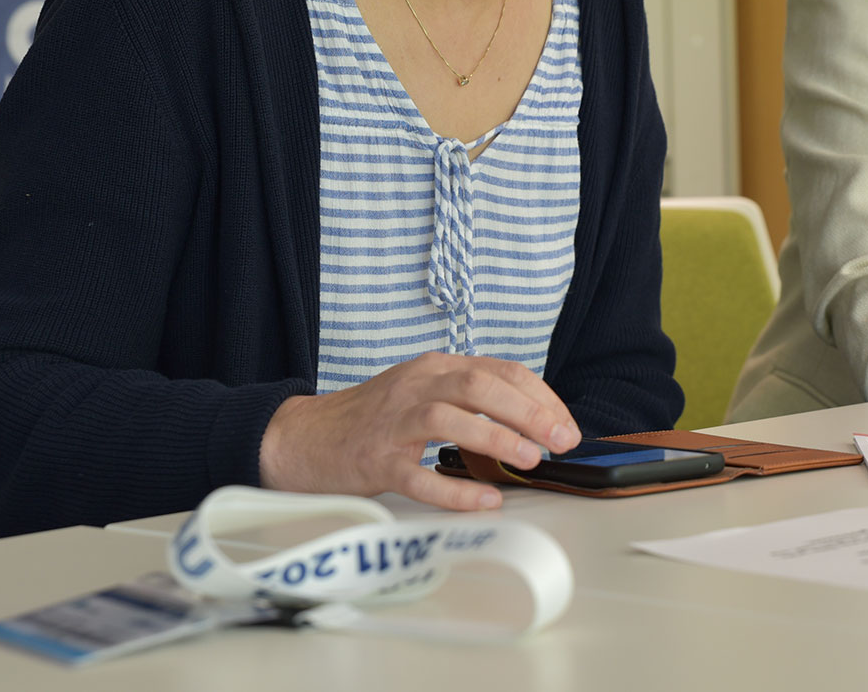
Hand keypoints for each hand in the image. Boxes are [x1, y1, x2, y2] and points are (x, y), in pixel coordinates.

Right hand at [258, 351, 581, 510]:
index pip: (501, 371)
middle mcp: (417, 386)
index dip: (541, 397)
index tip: (565, 425)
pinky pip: (418, 476)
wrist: (302, 437)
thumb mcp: (424, 391)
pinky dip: (455, 490)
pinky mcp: (375, 460)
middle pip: (481, 386)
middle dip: (530, 412)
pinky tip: (484, 500)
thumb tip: (532, 421)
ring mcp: (394, 423)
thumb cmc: (373, 418)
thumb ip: (469, 398)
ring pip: (451, 419)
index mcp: (436, 367)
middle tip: (560, 440)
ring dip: (497, 438)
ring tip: (530, 459)